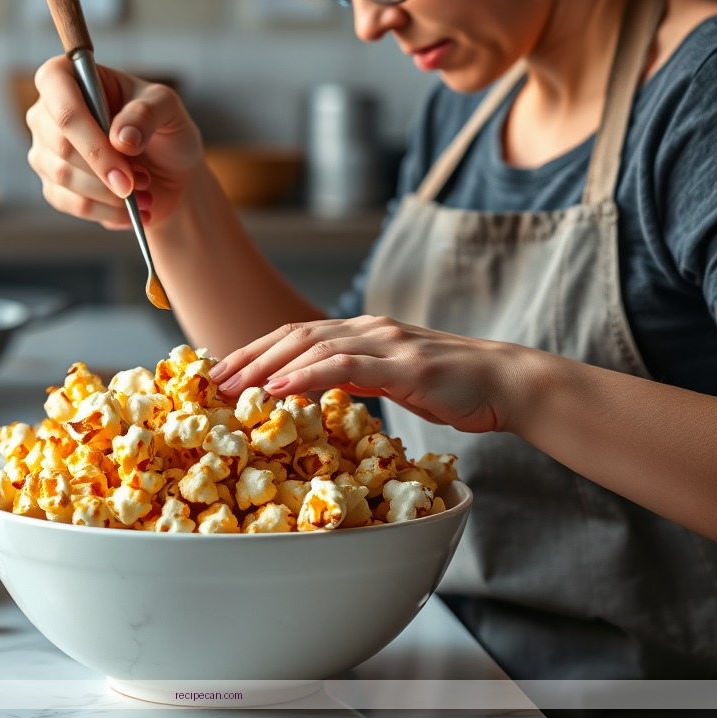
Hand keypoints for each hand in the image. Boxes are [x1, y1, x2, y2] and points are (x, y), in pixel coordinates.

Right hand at [27, 58, 203, 228]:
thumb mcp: (168, 109)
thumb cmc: (164, 128)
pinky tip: (133, 211)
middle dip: (107, 167)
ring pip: (64, 177)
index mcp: (68, 76)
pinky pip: (72, 204)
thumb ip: (147, 113)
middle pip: (60, 143)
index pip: (58, 93)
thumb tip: (121, 138)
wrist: (171, 172)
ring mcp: (45, 151)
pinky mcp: (54, 187)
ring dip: (110, 191)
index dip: (88, 128)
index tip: (125, 153)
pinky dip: (108, 211)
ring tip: (143, 190)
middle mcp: (46, 112)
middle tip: (143, 179)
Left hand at [210, 315, 527, 433]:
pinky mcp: (405, 365)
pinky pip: (347, 367)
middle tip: (212, 382)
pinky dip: (309, 376)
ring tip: (235, 388)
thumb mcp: (390, 379)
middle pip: (293, 336)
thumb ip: (353, 377)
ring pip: (314, 346)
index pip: (295, 335)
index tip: (221, 373)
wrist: (504, 382)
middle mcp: (368, 328)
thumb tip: (313, 389)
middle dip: (249, 357)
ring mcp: (386, 342)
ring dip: (268, 366)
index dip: (254, 351)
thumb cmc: (449, 387)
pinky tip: (281, 388)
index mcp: (361, 331)